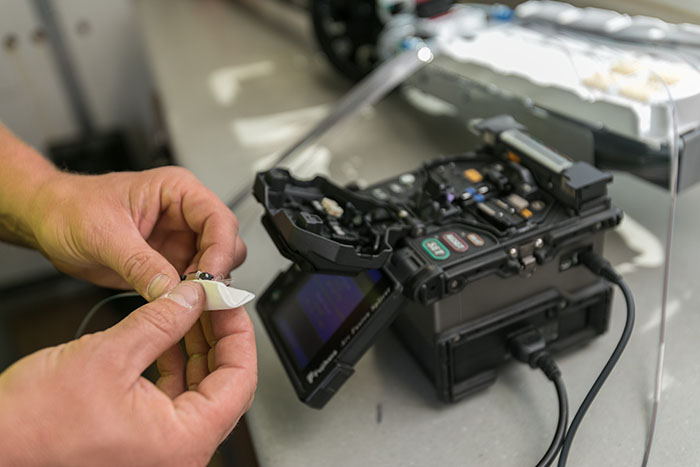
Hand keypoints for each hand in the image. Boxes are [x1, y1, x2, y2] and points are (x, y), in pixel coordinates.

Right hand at [0, 282, 256, 466]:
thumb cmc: (33, 426)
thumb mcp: (109, 356)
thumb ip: (160, 322)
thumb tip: (192, 299)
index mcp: (183, 441)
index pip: (240, 380)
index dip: (239, 333)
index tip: (230, 303)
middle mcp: (178, 454)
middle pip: (223, 386)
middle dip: (218, 337)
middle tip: (211, 301)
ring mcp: (160, 451)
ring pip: (199, 391)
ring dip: (196, 348)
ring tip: (190, 310)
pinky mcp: (140, 443)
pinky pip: (172, 400)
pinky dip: (173, 365)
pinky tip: (167, 336)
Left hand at [27, 166, 244, 300]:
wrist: (47, 221)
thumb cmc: (69, 207)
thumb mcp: (103, 233)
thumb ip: (140, 264)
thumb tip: (171, 292)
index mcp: (177, 191)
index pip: (218, 219)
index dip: (220, 249)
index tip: (210, 278)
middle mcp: (184, 216)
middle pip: (226, 245)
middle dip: (215, 272)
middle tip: (197, 296)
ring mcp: (179, 242)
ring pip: (215, 269)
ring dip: (204, 288)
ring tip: (183, 303)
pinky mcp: (169, 265)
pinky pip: (192, 286)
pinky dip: (189, 299)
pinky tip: (176, 308)